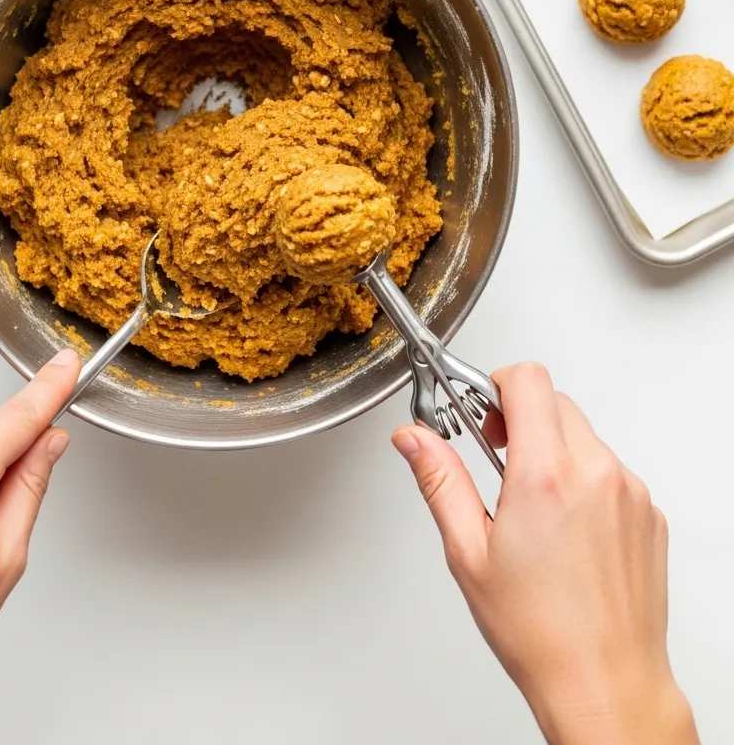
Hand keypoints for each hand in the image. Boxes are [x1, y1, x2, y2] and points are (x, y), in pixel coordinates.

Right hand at [393, 363, 697, 744]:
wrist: (605, 682)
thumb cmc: (539, 631)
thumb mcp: (468, 552)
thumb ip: (440, 480)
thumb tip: (413, 438)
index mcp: (545, 475)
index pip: (526, 379)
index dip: (496, 386)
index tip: (480, 414)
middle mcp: (595, 473)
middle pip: (554, 401)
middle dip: (521, 419)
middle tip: (498, 459)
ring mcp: (630, 492)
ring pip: (584, 436)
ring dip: (554, 451)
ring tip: (532, 508)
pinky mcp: (649, 513)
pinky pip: (612, 471)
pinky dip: (586, 482)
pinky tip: (567, 532)